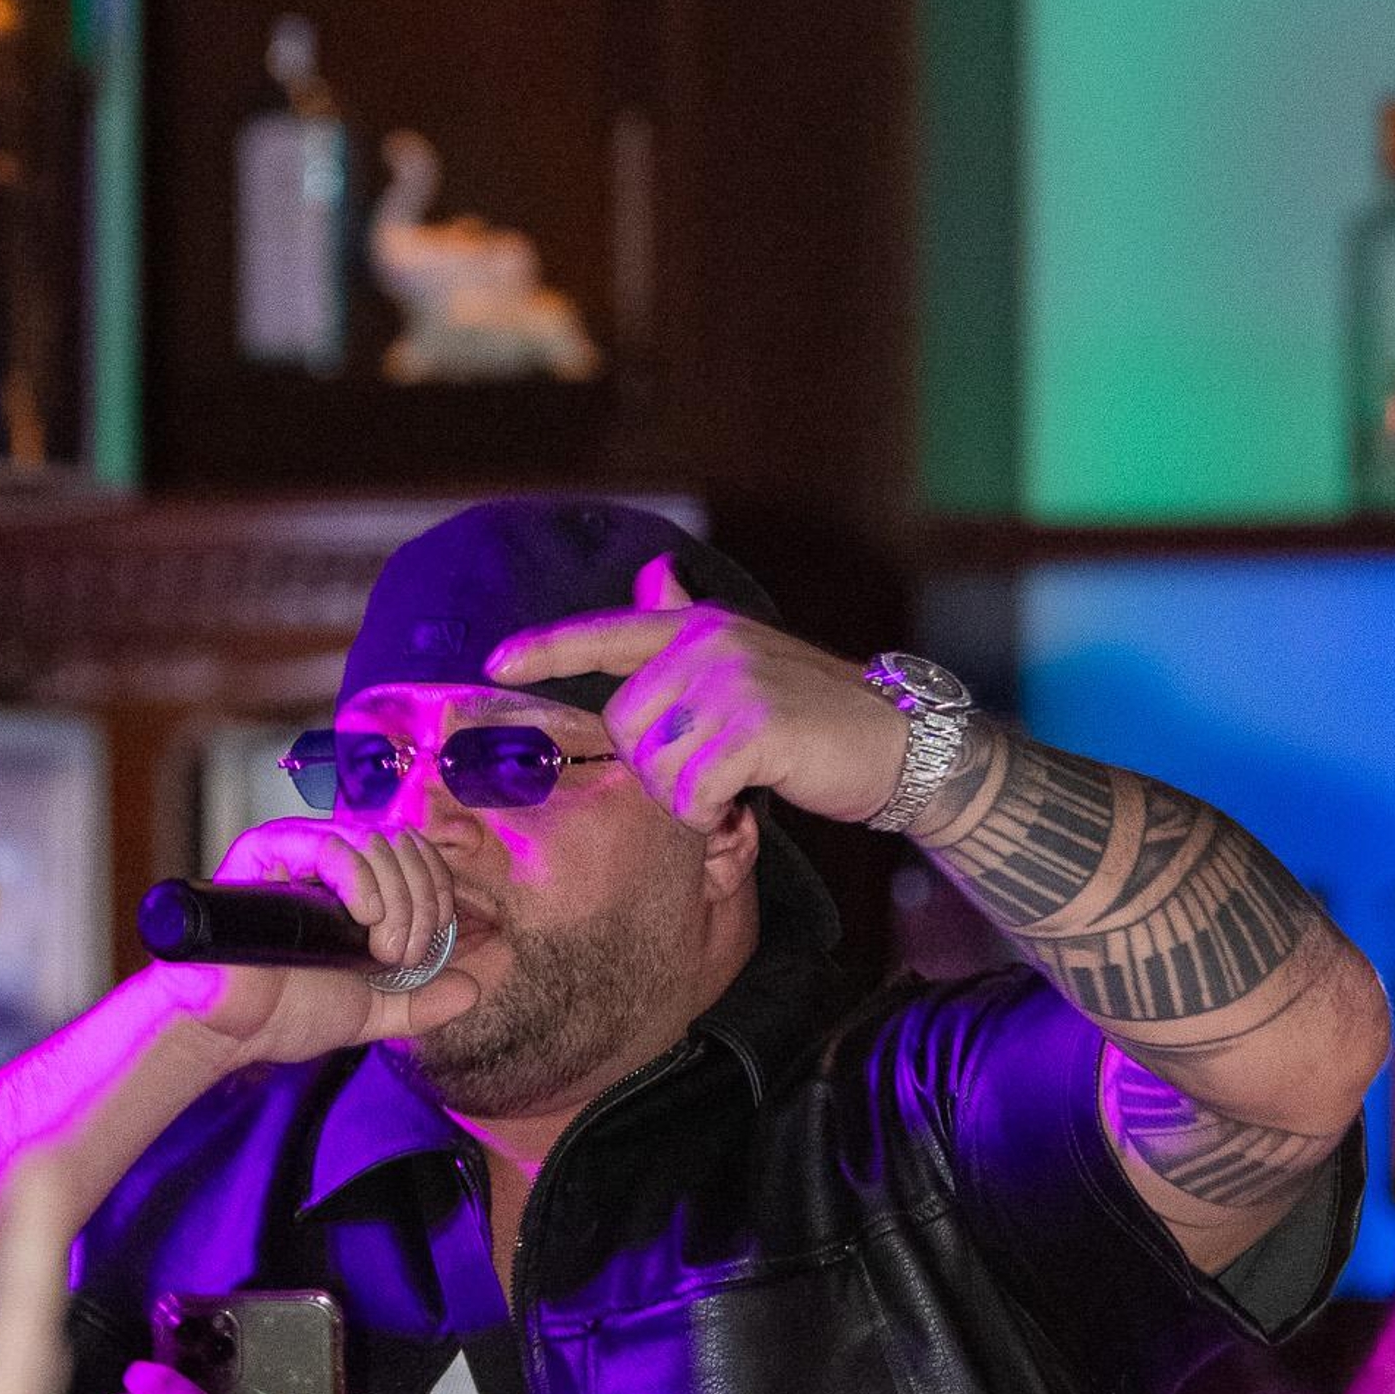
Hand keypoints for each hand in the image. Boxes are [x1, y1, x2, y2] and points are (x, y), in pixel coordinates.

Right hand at [153, 814, 478, 1059]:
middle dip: (423, 902)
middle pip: (403, 844)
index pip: (416, 852)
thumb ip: (422, 1003)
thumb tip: (471, 988)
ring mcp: (298, 850)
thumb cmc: (290, 1013)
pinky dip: (361, 878)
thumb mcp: (373, 1011)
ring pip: (375, 841)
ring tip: (383, 951)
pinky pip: (329, 843)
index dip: (439, 887)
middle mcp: (330, 859)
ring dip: (399, 898)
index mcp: (358, 885)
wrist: (233, 1032)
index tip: (436, 938)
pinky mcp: (266, 852)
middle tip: (406, 954)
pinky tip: (365, 918)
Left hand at [487, 554, 907, 831]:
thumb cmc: (817, 714)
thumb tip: (652, 581)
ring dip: (688, 796)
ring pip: (656, 766)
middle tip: (708, 775)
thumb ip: (690, 629)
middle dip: (655, 767)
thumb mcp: (750, 658)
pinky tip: (745, 802)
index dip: (545, 647)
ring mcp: (732, 683)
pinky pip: (694, 791)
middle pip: (624, 725)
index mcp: (700, 628)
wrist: (899, 741)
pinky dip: (713, 812)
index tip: (495, 661)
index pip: (605, 631)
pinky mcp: (755, 728)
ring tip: (734, 786)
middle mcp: (708, 646)